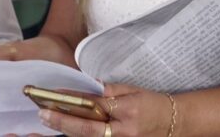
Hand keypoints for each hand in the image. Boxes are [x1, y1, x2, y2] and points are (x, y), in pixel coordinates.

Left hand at [37, 83, 173, 136]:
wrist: (175, 124)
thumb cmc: (154, 104)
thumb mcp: (133, 91)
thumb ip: (110, 91)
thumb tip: (89, 87)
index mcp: (127, 112)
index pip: (94, 105)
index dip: (73, 101)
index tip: (55, 95)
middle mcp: (123, 132)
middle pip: (87, 129)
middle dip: (63, 121)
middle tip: (43, 113)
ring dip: (68, 130)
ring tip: (49, 121)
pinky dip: (80, 136)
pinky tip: (67, 129)